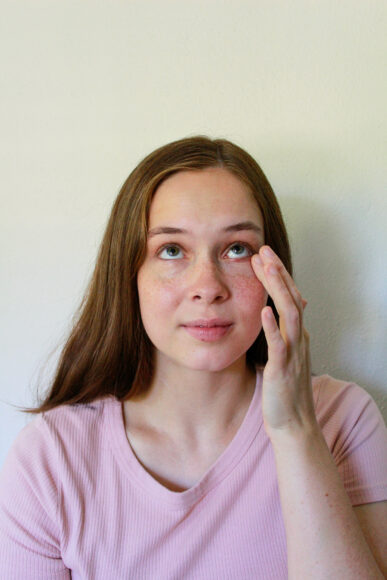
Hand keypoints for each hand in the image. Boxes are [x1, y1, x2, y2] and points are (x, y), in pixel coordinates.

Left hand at [251, 246, 318, 438]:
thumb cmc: (284, 392)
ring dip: (278, 289)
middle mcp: (298, 340)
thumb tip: (277, 313)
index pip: (290, 297)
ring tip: (265, 267)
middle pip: (291, 298)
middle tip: (263, 250)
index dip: (277, 275)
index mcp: (296, 336)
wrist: (293, 425)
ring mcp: (292, 354)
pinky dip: (272, 327)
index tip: (262, 256)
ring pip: (289, 314)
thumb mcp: (285, 357)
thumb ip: (282, 334)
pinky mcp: (282, 370)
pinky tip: (264, 310)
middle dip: (277, 273)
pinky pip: (279, 345)